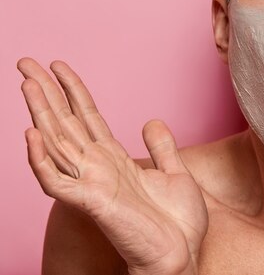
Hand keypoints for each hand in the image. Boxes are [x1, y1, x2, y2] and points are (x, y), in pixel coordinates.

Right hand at [18, 58, 207, 274]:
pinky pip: (58, 181)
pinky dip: (42, 160)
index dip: (73, 90)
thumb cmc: (178, 223)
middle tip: (26, 62)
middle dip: (46, 92)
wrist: (184, 255)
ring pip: (58, 143)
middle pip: (66, 122)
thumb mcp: (175, 173)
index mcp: (116, 159)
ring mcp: (92, 184)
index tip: (58, 64)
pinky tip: (33, 135)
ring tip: (28, 84)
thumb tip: (151, 121)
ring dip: (41, 113)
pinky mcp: (92, 203)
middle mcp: (98, 167)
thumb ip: (162, 147)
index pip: (88, 116)